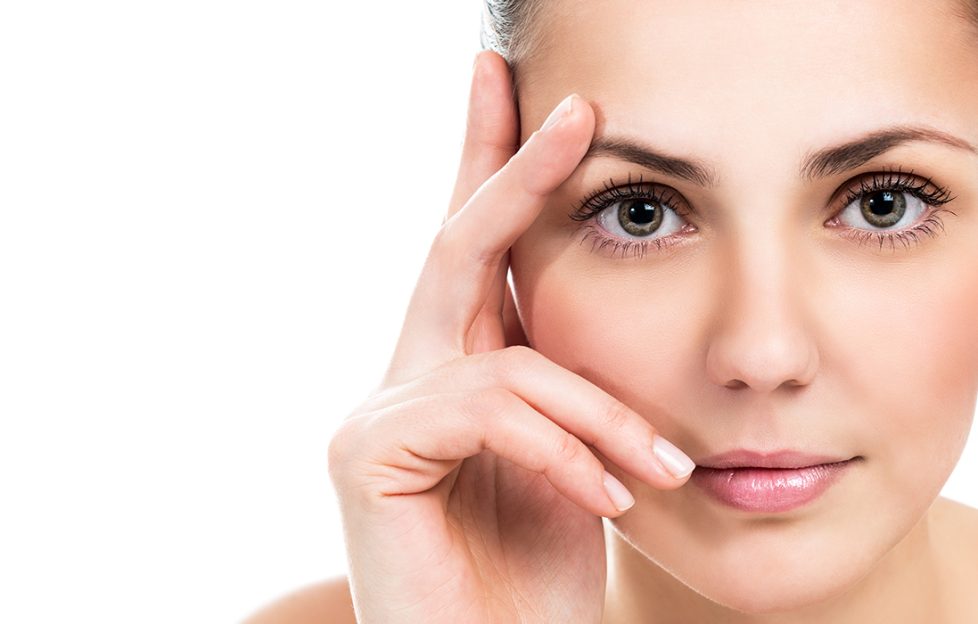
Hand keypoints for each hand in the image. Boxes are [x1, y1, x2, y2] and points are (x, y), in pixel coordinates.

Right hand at [327, 50, 694, 623]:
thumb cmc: (535, 583)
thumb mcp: (575, 465)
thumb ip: (566, 388)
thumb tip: (593, 313)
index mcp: (458, 373)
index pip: (476, 254)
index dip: (500, 168)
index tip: (535, 95)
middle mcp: (407, 377)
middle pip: (457, 246)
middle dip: (511, 167)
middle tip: (574, 106)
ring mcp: (378, 415)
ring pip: (507, 357)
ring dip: (602, 411)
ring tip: (663, 473)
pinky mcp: (368, 455)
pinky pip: (490, 410)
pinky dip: (564, 450)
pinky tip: (604, 503)